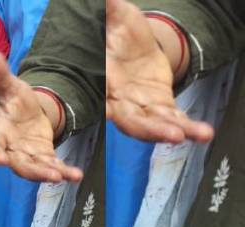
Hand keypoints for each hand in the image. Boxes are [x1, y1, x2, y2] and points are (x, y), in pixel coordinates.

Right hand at [0, 52, 82, 182]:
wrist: (25, 111)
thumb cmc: (12, 100)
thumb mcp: (9, 86)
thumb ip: (0, 76)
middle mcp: (9, 150)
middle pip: (17, 164)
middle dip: (32, 170)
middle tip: (48, 175)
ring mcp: (26, 156)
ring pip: (35, 169)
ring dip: (48, 174)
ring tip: (63, 177)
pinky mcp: (42, 158)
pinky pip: (51, 167)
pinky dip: (63, 173)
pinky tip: (76, 175)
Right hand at [105, 0, 212, 142]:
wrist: (134, 46)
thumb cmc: (119, 33)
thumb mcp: (116, 18)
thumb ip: (109, 11)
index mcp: (104, 81)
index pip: (103, 96)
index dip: (108, 105)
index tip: (114, 109)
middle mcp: (120, 100)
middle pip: (130, 120)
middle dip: (149, 129)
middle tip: (170, 134)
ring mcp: (141, 107)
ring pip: (152, 126)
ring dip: (169, 132)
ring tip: (188, 135)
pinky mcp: (161, 108)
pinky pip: (173, 121)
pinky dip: (188, 128)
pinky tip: (202, 133)